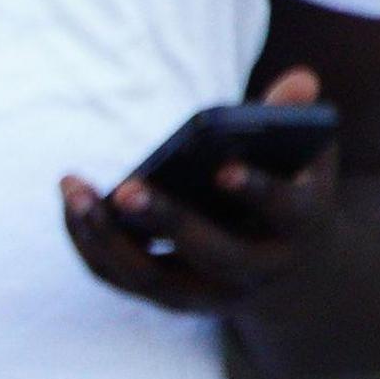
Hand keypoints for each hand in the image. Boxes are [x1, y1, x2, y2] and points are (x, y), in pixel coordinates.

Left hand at [65, 67, 340, 315]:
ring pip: (150, 276)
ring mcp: (209, 293)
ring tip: (76, 190)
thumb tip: (301, 80)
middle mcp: (255, 271)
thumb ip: (296, 119)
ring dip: (108, 236)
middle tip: (128, 189)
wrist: (291, 274)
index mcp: (300, 227)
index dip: (256, 190)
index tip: (225, 169)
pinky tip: (73, 203)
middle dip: (168, 220)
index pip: (283, 210)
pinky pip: (119, 277)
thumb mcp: (306, 158)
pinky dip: (91, 243)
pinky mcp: (167, 298)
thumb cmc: (290, 193)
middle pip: (210, 252)